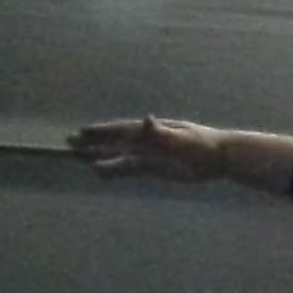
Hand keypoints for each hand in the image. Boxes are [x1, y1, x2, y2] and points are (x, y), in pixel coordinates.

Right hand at [68, 115, 227, 182]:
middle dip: (93, 142)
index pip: (122, 130)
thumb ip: (163, 133)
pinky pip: (130, 170)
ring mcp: (150, 155)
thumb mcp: (185, 139)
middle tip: (69, 143)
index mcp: (153, 131)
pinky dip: (114, 171)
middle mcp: (148, 142)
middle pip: (115, 141)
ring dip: (99, 156)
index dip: (103, 131)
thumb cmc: (205, 145)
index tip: (82, 131)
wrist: (223, 157)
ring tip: (77, 158)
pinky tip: (99, 173)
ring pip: (119, 156)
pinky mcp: (156, 168)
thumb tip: (146, 119)